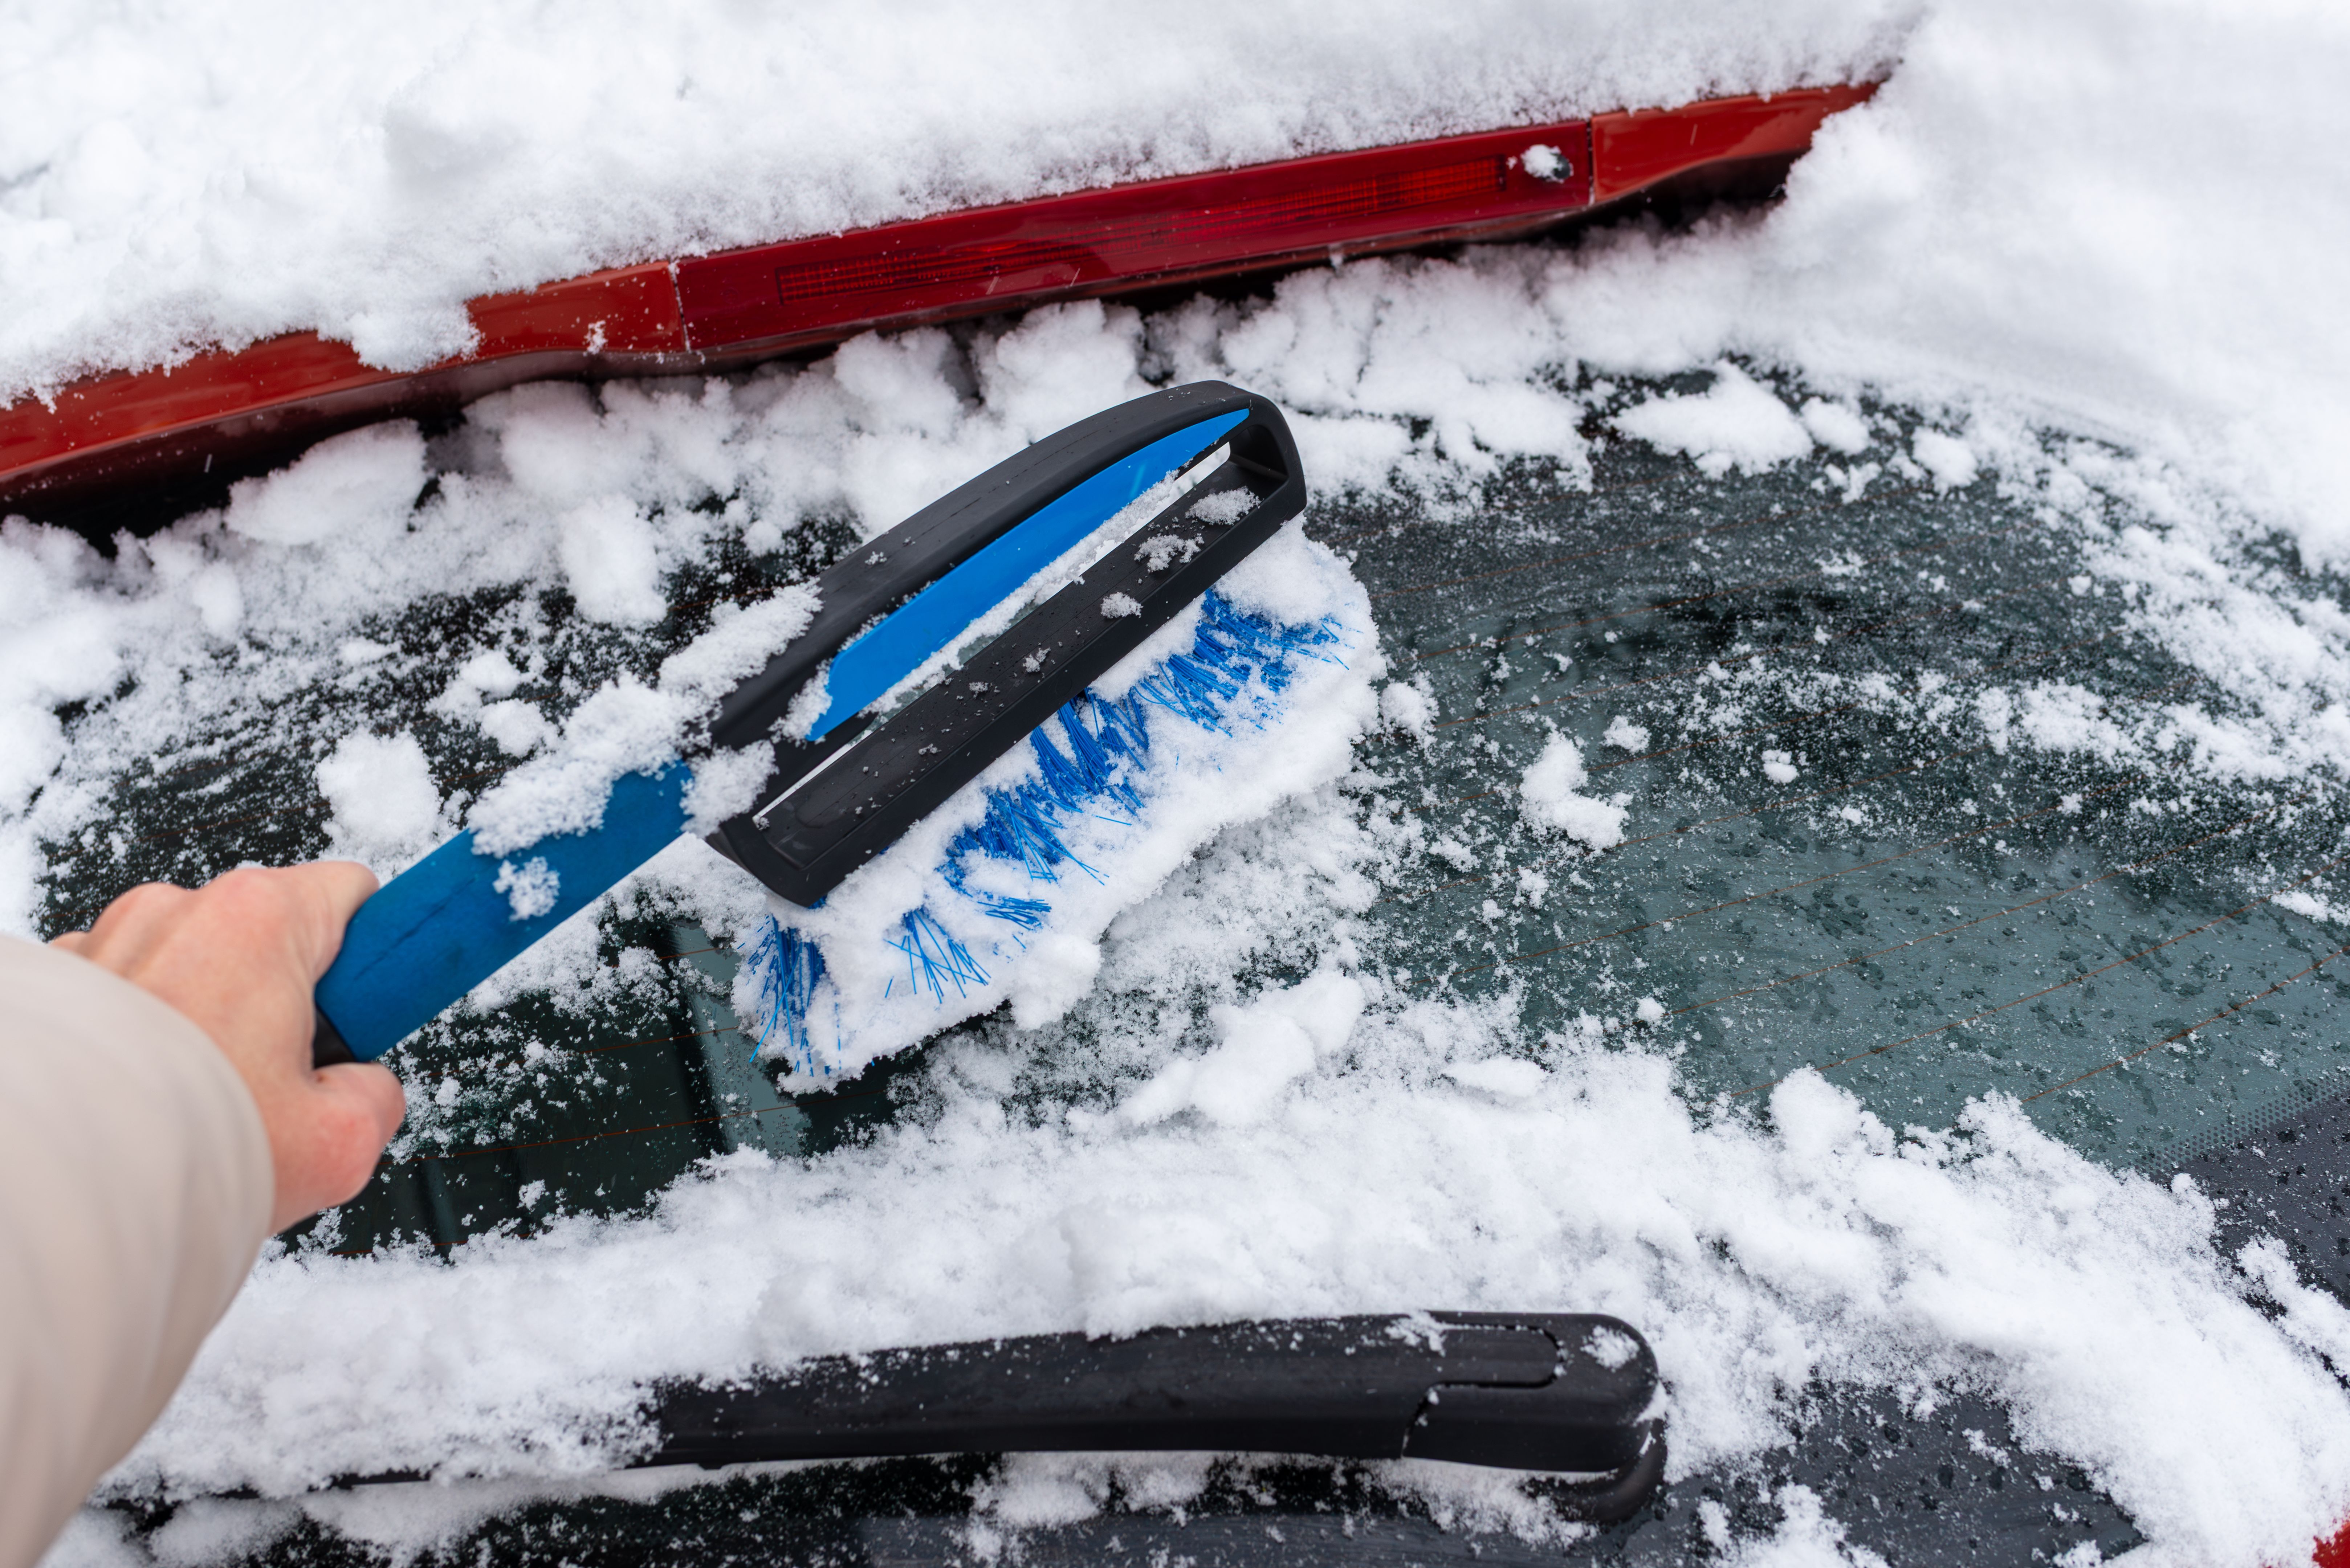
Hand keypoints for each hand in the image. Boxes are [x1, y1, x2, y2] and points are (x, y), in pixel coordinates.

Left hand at [53, 863, 405, 1232]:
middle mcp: (176, 910)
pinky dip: (142, 1037)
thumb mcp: (340, 1144)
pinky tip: (145, 1096)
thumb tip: (363, 1090)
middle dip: (287, 1003)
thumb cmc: (179, 1151)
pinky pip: (125, 997)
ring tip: (204, 1099)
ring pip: (193, 968)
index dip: (371, 959)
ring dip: (209, 1020)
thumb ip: (377, 1099)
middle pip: (271, 937)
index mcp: (258, 920)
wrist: (48, 1193)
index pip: (354, 894)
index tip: (368, 1008)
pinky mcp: (55, 984)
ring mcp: (106, 941)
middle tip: (282, 1082)